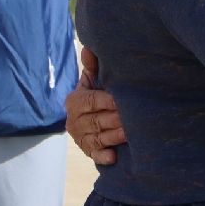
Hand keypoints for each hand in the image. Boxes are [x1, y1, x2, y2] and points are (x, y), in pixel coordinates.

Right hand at [65, 46, 125, 165]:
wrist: (92, 116)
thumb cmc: (96, 92)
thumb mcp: (92, 79)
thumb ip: (92, 66)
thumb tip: (88, 48)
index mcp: (74, 101)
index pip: (90, 101)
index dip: (106, 101)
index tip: (121, 100)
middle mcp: (73, 121)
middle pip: (95, 121)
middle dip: (113, 120)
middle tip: (130, 118)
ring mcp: (80, 138)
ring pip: (97, 138)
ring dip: (113, 137)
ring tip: (129, 134)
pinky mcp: (88, 152)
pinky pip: (94, 156)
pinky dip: (103, 156)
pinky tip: (113, 156)